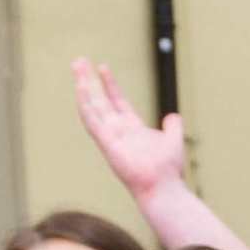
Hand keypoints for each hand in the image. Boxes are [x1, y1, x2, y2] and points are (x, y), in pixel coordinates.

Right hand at [69, 55, 189, 201]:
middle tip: (78, 62)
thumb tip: (172, 116)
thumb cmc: (167, 170)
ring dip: (83, 86)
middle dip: (89, 80)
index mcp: (131, 128)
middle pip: (99, 100)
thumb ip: (172, 126)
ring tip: (76, 67)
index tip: (103, 67)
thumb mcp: (173, 139)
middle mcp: (117, 130)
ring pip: (91, 106)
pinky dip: (84, 103)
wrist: (163, 187)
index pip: (116, 101)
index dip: (109, 84)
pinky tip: (80, 87)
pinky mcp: (106, 142)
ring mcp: (110, 136)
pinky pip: (91, 120)